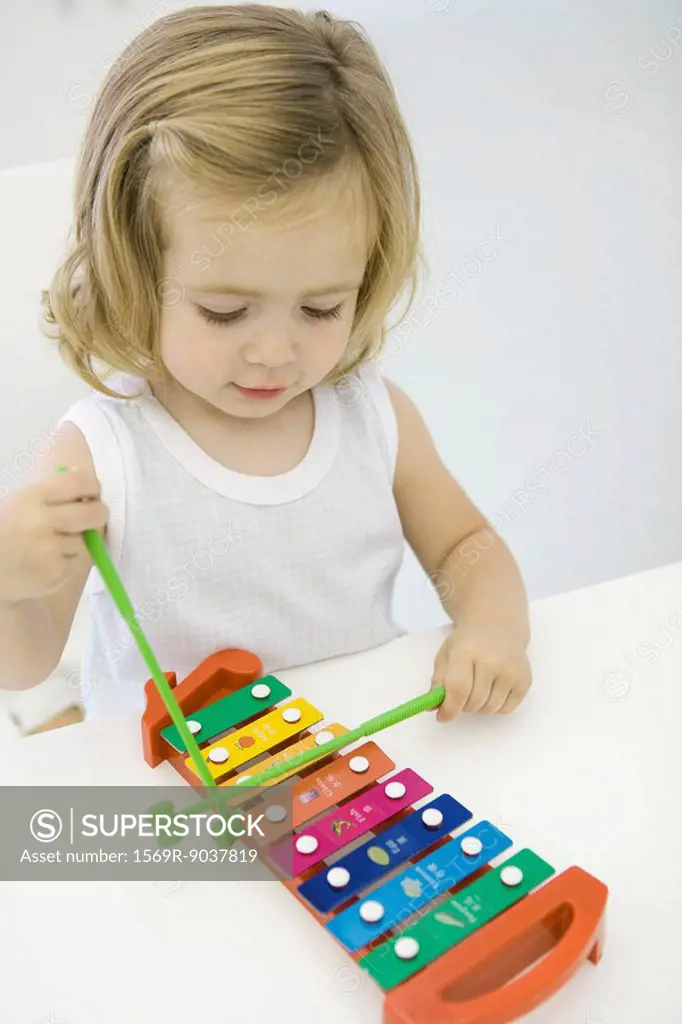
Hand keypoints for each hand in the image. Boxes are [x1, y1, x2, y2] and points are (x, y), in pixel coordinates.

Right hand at [0, 468, 106, 603]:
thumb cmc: (4, 531)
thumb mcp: (19, 501)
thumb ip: (51, 493)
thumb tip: (88, 487)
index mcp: (31, 497)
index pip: (78, 483)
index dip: (92, 487)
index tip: (92, 493)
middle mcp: (41, 522)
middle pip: (94, 513)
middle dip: (98, 513)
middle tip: (95, 515)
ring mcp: (49, 550)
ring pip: (86, 541)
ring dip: (78, 541)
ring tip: (53, 544)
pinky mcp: (55, 573)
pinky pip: (77, 562)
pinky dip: (68, 561)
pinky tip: (49, 561)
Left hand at [430, 619, 531, 721]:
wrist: (498, 626)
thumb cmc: (468, 642)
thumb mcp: (446, 654)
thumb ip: (439, 680)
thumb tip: (433, 707)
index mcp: (467, 650)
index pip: (458, 688)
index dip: (449, 708)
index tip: (443, 716)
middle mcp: (492, 660)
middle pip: (474, 701)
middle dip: (462, 706)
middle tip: (460, 696)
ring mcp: (511, 670)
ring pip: (490, 709)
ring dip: (479, 707)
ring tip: (477, 689)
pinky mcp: (525, 680)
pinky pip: (506, 709)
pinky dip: (495, 706)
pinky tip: (492, 688)